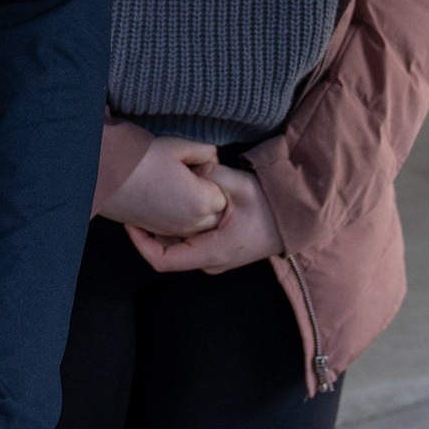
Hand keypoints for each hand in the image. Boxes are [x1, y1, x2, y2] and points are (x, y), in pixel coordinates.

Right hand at [101, 128, 228, 238]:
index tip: (196, 165)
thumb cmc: (142, 157)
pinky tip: (167, 195)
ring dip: (196, 207)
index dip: (212, 177)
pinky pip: (181, 229)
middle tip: (187, 174)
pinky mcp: (158, 231)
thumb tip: (214, 161)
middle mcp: (190, 222)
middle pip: (216, 212)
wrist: (104, 173)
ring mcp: (173, 230)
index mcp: (201, 201)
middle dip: (208, 195)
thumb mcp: (180, 146)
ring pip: (200, 224)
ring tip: (176, 184)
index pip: (224, 193)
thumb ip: (207, 152)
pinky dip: (181, 216)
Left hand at [138, 163, 280, 274]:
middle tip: (142, 205)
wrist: (297, 220)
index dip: (140, 243)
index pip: (163, 261)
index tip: (131, 224)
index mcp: (211, 252)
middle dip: (152, 231)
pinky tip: (180, 207)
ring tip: (158, 203)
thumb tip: (189, 167)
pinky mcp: (220, 252)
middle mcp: (211, 262)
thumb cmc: (271, 206)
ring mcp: (216, 259)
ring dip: (168, 228)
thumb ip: (211, 175)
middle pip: (168, 252)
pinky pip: (192, 244)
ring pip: (180, 247)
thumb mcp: (240, 185)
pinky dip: (182, 228)